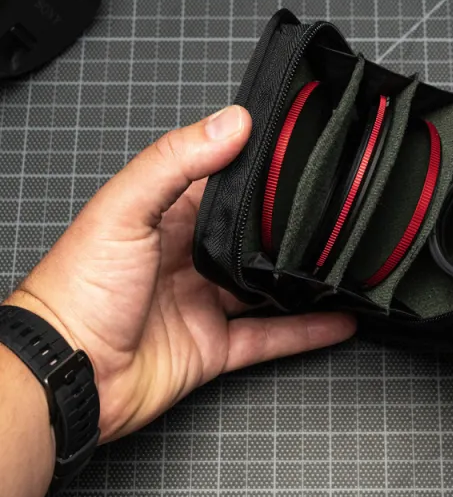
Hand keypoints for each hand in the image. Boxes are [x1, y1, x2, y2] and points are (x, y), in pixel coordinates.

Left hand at [4, 106, 354, 442]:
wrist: (64, 374)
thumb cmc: (78, 288)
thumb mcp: (126, 208)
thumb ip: (177, 161)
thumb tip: (233, 121)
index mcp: (169, 217)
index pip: (225, 183)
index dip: (262, 169)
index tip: (304, 153)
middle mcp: (190, 256)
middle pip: (253, 236)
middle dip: (291, 226)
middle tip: (337, 209)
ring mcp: (204, 302)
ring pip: (267, 286)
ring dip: (303, 277)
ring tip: (344, 260)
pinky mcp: (214, 346)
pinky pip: (270, 335)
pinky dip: (306, 331)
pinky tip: (338, 318)